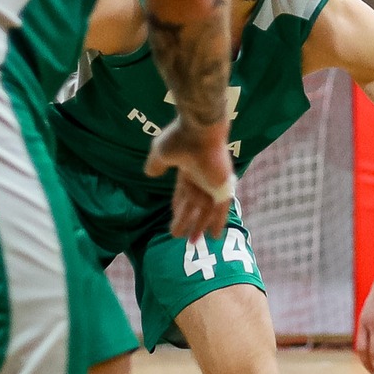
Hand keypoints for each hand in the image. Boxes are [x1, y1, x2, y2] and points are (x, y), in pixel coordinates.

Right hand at [145, 117, 233, 240]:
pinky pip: (221, 209)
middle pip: (194, 206)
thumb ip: (156, 164)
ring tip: (193, 242)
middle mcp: (201, 178)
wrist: (200, 131)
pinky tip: (215, 235)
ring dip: (199, 226)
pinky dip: (218, 222)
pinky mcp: (223, 186)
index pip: (182, 194)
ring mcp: (213, 183)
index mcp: (187, 170)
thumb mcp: (161, 153)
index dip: (179, 207)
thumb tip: (150, 174)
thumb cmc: (180, 139)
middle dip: (189, 221)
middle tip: (184, 237)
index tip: (175, 216)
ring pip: (206, 211)